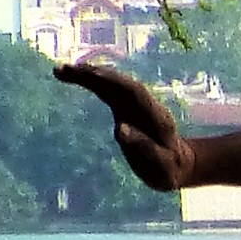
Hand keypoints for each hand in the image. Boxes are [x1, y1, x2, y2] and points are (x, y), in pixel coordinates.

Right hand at [54, 61, 196, 192]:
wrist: (179, 165)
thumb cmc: (168, 169)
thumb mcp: (161, 166)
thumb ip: (146, 149)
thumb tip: (120, 129)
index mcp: (156, 117)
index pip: (134, 93)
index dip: (114, 82)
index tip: (92, 75)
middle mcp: (146, 106)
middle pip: (121, 84)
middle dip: (94, 75)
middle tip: (65, 70)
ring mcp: (136, 106)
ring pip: (113, 85)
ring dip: (89, 75)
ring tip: (62, 70)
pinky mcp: (126, 109)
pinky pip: (108, 91)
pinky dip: (92, 83)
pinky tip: (75, 76)